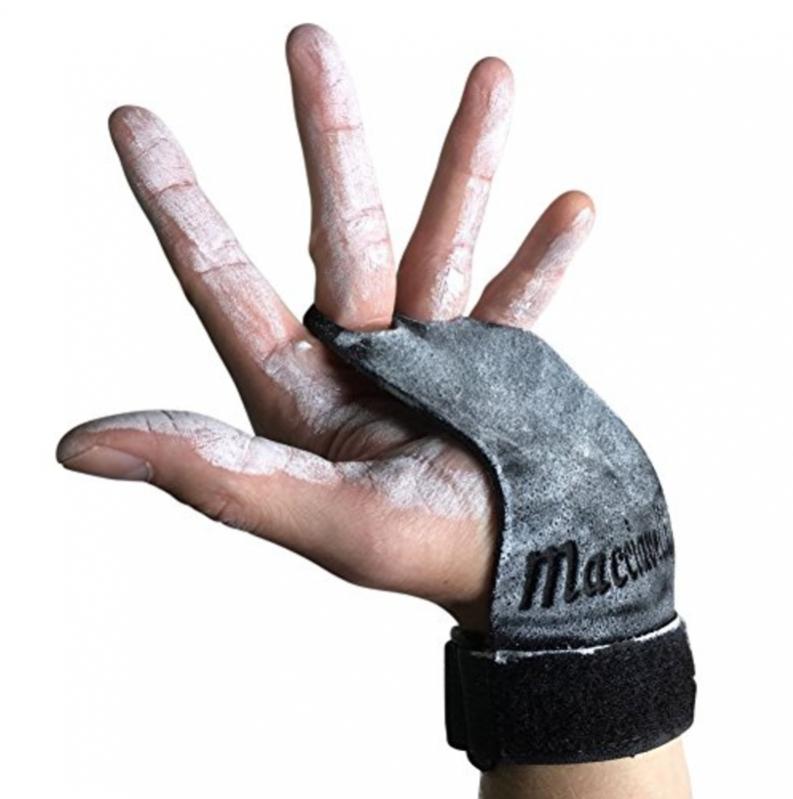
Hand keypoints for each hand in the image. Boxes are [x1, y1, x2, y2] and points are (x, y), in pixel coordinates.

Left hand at [56, 23, 593, 631]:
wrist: (541, 580)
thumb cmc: (430, 559)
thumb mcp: (322, 518)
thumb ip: (216, 474)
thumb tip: (70, 446)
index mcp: (299, 390)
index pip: (220, 282)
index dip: (176, 202)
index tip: (134, 119)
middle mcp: (361, 356)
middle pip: (338, 231)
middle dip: (327, 138)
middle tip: (308, 42)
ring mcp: (439, 350)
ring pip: (443, 236)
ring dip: (467, 161)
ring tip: (492, 74)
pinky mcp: (508, 358)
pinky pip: (524, 291)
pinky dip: (545, 255)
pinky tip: (572, 206)